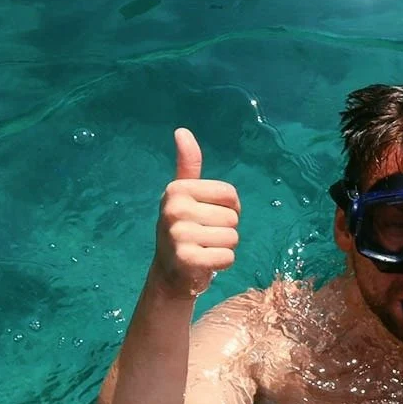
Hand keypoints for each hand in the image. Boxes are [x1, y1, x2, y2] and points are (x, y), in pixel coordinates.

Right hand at [153, 129, 241, 298]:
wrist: (170, 272)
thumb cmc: (183, 229)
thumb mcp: (184, 195)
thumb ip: (188, 165)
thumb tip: (182, 131)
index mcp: (178, 189)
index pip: (230, 194)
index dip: (229, 208)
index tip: (209, 216)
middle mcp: (174, 209)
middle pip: (233, 217)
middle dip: (225, 230)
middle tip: (204, 237)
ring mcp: (179, 234)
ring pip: (233, 238)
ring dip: (224, 248)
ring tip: (204, 249)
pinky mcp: (188, 259)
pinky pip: (228, 257)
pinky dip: (222, 263)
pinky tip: (205, 263)